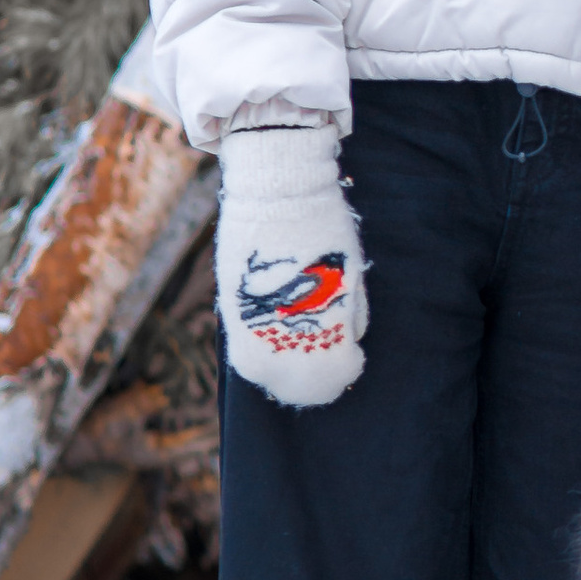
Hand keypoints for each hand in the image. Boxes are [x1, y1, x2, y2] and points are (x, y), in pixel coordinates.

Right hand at [217, 124, 369, 405]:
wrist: (277, 193)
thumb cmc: (326, 232)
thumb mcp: (350, 279)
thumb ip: (348, 318)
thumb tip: (348, 339)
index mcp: (317, 337)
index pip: (329, 379)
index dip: (344, 369)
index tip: (353, 353)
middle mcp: (277, 345)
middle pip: (296, 386)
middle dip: (315, 374)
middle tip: (330, 351)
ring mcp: (246, 332)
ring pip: (266, 374)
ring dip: (287, 365)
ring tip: (305, 339)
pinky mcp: (228, 312)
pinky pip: (246, 352)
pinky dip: (266, 349)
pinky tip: (281, 330)